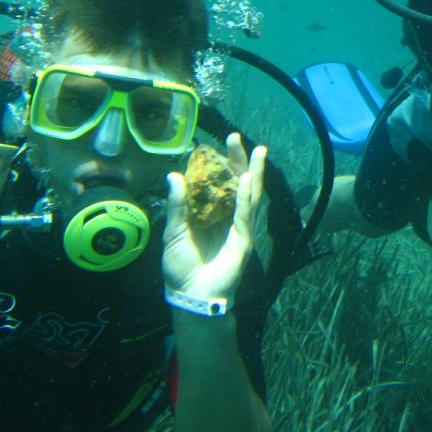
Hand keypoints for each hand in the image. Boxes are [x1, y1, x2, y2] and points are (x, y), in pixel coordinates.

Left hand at [163, 133, 264, 299]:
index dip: (220, 164)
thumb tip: (173, 175)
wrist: (188, 295)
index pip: (219, 183)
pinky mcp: (243, 240)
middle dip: (240, 160)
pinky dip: (245, 196)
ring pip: (249, 195)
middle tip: (236, 137)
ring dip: (254, 172)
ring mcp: (239, 228)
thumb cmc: (181, 266)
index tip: (215, 143)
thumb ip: (177, 205)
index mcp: (212, 214)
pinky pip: (245, 214)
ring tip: (258, 151)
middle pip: (238, 183)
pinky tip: (247, 179)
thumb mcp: (173, 231)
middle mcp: (228, 217)